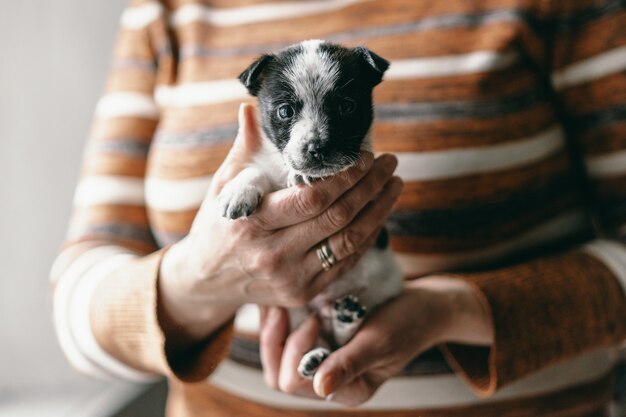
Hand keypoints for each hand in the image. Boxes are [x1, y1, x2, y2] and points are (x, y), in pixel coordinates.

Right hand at [158, 103, 403, 341]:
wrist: (207, 279)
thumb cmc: (217, 224)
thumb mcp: (222, 185)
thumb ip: (243, 149)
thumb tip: (251, 108)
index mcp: (251, 223)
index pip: (311, 198)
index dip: (344, 177)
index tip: (364, 157)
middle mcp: (272, 255)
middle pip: (336, 218)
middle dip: (370, 187)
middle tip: (389, 164)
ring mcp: (290, 278)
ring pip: (348, 243)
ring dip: (378, 212)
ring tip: (394, 186)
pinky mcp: (303, 293)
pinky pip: (345, 264)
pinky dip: (366, 238)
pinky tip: (378, 215)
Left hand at [260, 277, 493, 405]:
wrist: (424, 305)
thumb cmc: (408, 322)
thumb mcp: (379, 340)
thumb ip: (350, 363)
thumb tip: (321, 387)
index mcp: (346, 390)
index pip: (294, 383)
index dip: (294, 351)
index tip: (314, 319)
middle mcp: (331, 381)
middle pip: (279, 374)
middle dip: (275, 341)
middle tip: (281, 307)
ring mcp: (325, 361)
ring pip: (279, 356)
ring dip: (276, 330)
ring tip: (279, 301)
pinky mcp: (323, 342)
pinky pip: (289, 338)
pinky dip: (284, 320)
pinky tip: (286, 300)